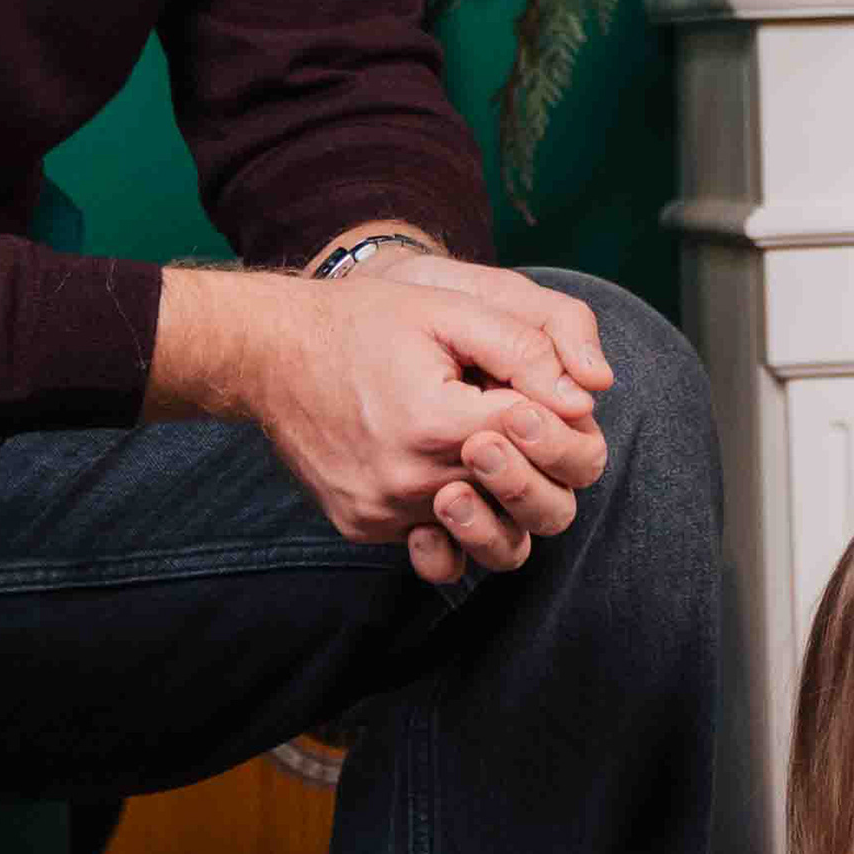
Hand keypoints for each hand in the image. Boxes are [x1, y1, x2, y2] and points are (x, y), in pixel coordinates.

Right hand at [150, 257, 613, 589]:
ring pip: (489, 542)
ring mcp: (383, 512)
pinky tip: (458, 486)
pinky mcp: (364, 526)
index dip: (558, 414)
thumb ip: (524, 348)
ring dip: (512, 508)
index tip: (542, 393)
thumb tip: (584, 397)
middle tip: (535, 429)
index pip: (540, 437)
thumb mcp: (449, 308)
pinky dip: (458, 524)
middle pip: (527, 505)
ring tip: (501, 463)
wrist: (269, 354)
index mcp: (436, 422)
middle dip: (550, 467)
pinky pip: (435, 545)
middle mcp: (409, 481)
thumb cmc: (364, 321)